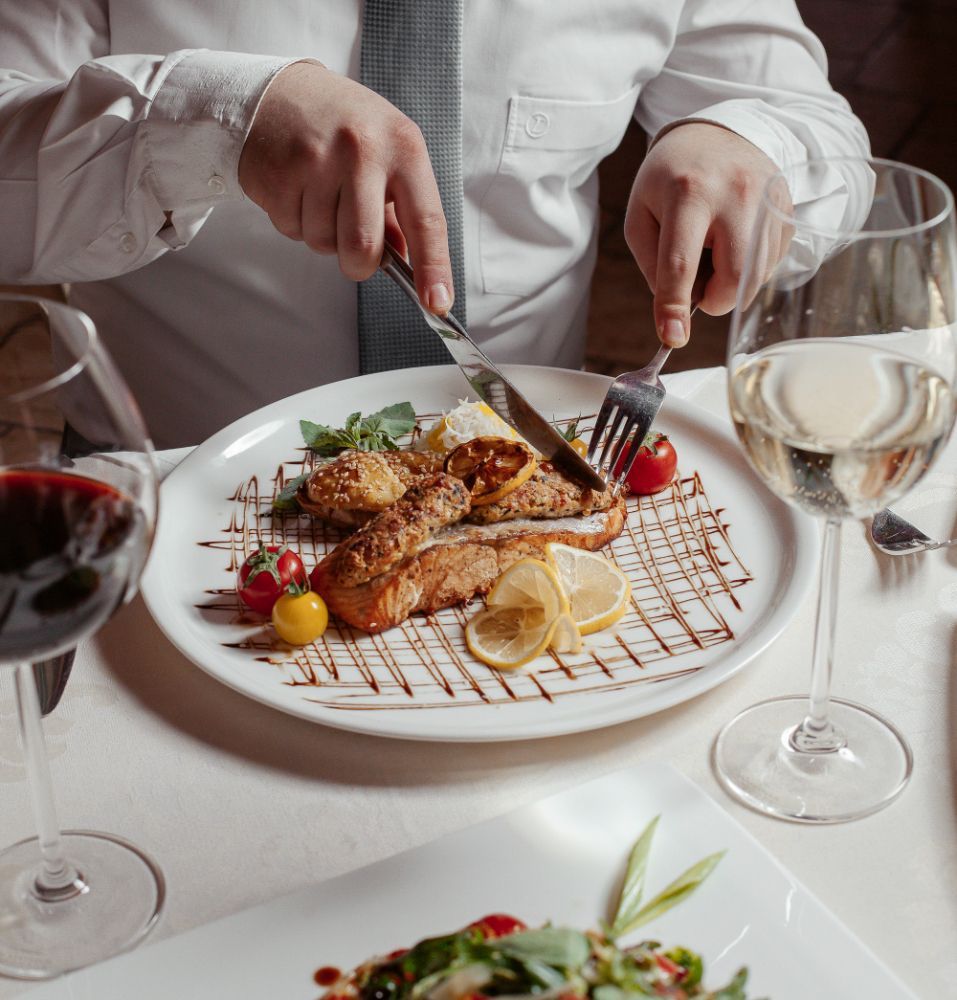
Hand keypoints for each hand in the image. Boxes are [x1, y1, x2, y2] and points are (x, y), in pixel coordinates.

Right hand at [238, 61, 453, 313]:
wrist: (277, 93)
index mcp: (403, 147)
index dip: (433, 268)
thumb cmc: (343, 126)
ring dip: (323, 236)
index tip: (437, 302)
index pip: (426, 221)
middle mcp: (363, 150)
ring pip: (324, 244)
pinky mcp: (279, 174)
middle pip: (364, 247)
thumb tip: (410, 263)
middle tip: (353, 241)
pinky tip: (298, 188)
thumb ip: (401, 211)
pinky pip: (292, 231)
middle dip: (359, 262)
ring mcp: (317, 161)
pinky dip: (296, 222)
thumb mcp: (387, 153)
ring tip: (321, 194)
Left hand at [624, 122, 790, 346]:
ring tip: (714, 251)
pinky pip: (772, 264)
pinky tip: (734, 242)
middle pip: (735, 276)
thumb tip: (676, 310)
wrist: (719, 133)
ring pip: (757, 276)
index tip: (672, 337)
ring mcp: (769, 200)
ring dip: (731, 284)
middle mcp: (736, 194)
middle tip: (698, 285)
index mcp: (689, 192)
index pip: (681, 262)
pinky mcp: (787, 209)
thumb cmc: (670, 179)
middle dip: (715, 300)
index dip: (675, 305)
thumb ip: (653, 265)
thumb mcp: (642, 214)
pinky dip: (749, 270)